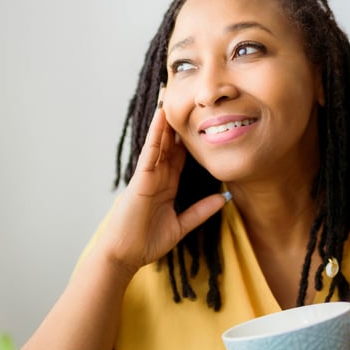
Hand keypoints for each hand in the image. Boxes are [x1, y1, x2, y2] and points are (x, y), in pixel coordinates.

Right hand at [98, 96, 226, 272]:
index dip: (191, 138)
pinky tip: (161, 117)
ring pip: (160, 142)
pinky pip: (150, 152)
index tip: (203, 120)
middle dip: (178, 122)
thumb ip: (200, 211)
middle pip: (171, 143)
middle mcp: (158, 176)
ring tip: (172, 94)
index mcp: (167, 185)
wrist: (125, 255)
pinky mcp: (140, 179)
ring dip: (166, 120)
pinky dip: (155, 135)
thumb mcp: (181, 226)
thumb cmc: (147, 242)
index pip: (182, 156)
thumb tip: (224, 198)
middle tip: (188, 97)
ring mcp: (148, 175)